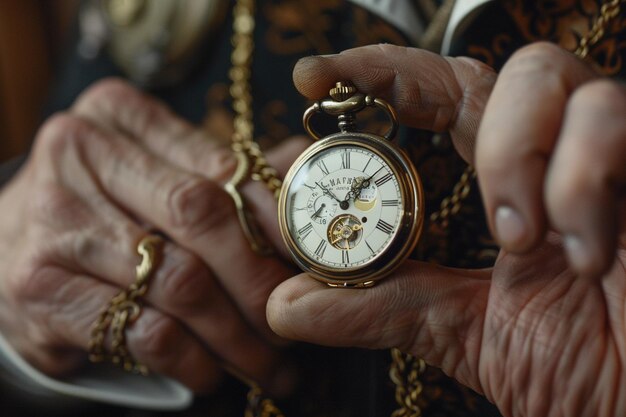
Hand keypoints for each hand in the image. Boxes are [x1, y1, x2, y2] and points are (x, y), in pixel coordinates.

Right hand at [0, 78, 305, 393]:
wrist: (9, 248)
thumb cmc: (103, 210)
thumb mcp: (152, 175)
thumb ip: (222, 177)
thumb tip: (304, 195)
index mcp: (121, 116)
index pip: (222, 168)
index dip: (277, 221)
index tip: (311, 262)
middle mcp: (81, 153)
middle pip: (202, 217)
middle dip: (260, 281)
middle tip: (293, 321)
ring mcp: (55, 219)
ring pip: (180, 282)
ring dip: (236, 335)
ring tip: (268, 362)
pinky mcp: (41, 287)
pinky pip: (142, 330)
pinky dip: (191, 359)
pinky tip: (212, 372)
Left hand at [268, 43, 625, 416]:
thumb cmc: (582, 371)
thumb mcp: (463, 334)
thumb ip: (382, 308)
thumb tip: (287, 303)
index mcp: (506, 190)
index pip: (439, 99)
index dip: (378, 75)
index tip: (313, 77)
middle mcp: (551, 159)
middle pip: (484, 69)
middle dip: (419, 86)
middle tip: (400, 136)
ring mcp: (606, 156)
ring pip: (545, 75)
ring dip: (511, 151)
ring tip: (517, 237)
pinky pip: (613, 115)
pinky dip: (580, 176)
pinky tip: (579, 249)